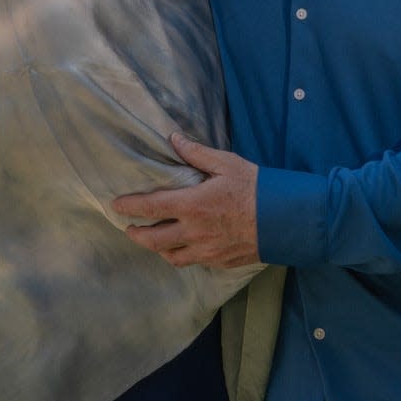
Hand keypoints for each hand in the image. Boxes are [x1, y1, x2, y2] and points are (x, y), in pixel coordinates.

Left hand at [111, 133, 259, 268]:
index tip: (116, 205)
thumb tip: (173, 139)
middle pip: (153, 240)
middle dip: (136, 234)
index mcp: (193, 205)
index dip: (130, 207)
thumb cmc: (256, 187)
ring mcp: (206, 250)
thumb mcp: (226, 163)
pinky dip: (181, 255)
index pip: (151, 208)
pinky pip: (192, 262)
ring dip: (156, 249)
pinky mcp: (219, 261)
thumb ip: (196, 153)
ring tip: (152, 240)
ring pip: (170, 256)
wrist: (285, 219)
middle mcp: (194, 232)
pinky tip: (182, 247)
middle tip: (128, 228)